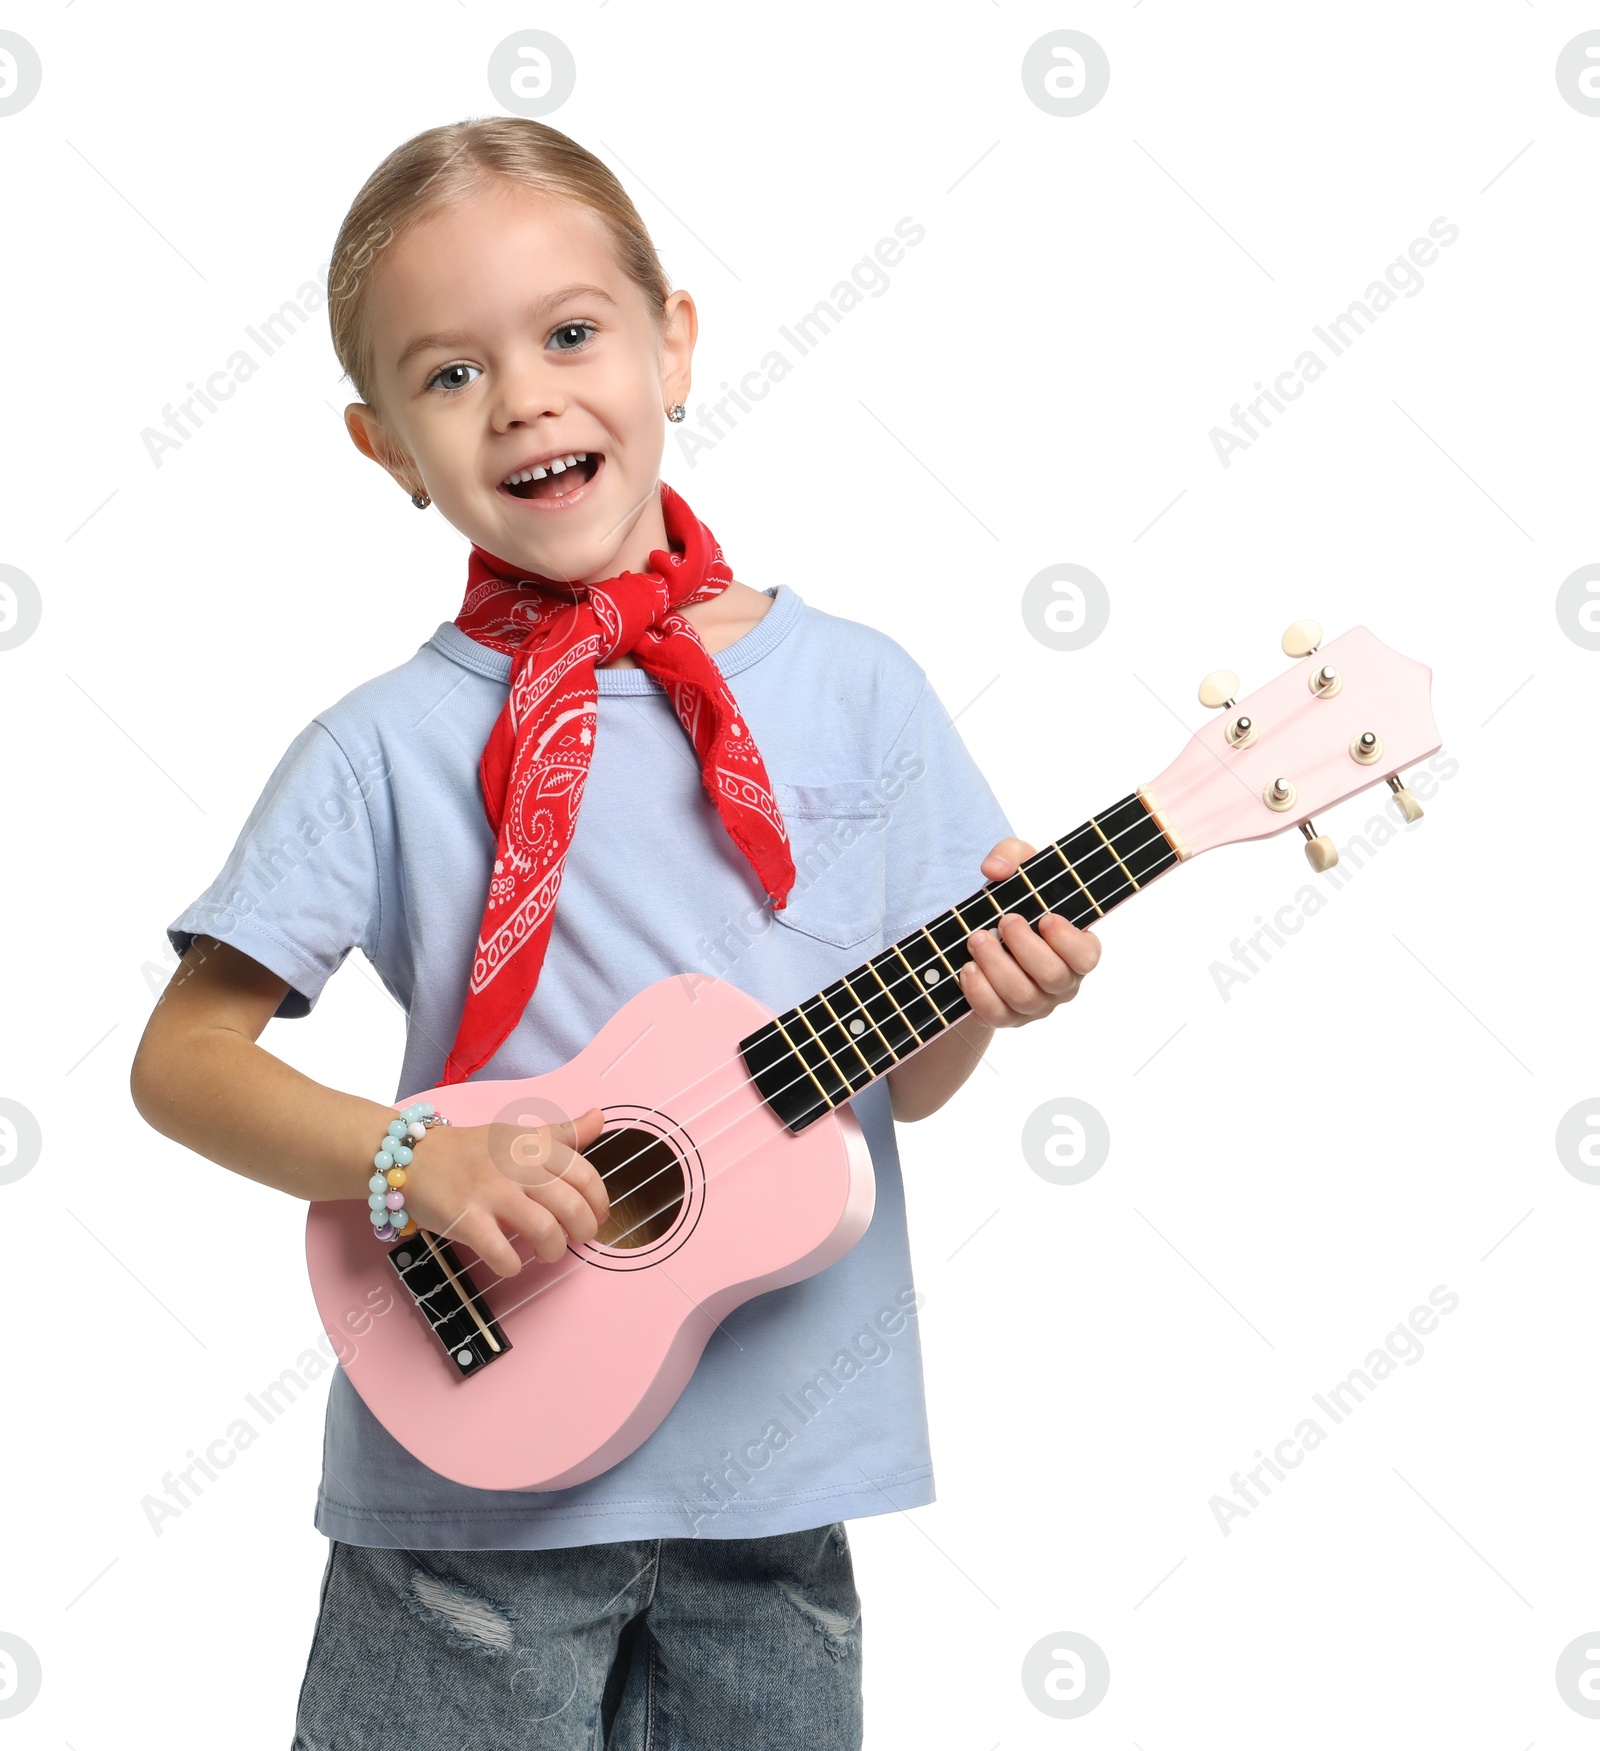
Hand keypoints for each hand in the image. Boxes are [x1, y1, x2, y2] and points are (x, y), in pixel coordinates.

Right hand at [402, 1105, 610, 1277]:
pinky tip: (511, 1263)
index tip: (598, 1216)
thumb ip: (562, 1133)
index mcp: (532, 1145)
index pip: (584, 1174)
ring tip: (546, 1252)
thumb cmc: (471, 1151)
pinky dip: (512, 1265)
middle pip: (570, 1205)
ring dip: (553, 1251)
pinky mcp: (465, 1218)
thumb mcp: (518, 1135)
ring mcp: (490, 1191)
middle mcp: (515, 1165)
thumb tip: (599, 1117)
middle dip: (583, 1231)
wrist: (411, 1156)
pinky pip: (501, 1252)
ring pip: (544, 1230)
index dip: (599, 1202)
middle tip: (577, 1239)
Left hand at [959, 838, 1102, 1027]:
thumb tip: (995, 869)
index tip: (1046, 918)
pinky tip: (967, 969)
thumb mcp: (1018, 869)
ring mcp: (1037, 1004)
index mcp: (1077, 949)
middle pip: (1053, 977)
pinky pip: (997, 1016)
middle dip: (1025, 947)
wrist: (985, 935)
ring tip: (977, 939)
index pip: (1087, 956)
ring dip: (997, 966)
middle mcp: (1063, 982)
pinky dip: (980, 993)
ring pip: (1023, 997)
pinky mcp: (1009, 1018)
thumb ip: (1012, 855)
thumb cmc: (1014, 901)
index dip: (1069, 941)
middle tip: (1005, 921)